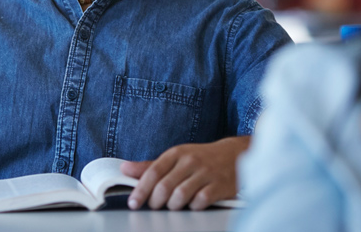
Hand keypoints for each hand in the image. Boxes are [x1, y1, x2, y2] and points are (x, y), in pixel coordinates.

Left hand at [120, 136, 247, 209]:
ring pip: (180, 196)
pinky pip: (200, 201)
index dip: (140, 189)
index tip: (133, 203)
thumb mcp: (176, 158)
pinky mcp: (219, 185)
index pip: (153, 172)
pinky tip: (192, 204)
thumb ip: (150, 166)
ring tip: (173, 206)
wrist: (235, 154)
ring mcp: (206, 173)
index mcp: (176, 153)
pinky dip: (193, 207)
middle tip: (155, 206)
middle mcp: (190, 161)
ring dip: (172, 206)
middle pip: (164, 187)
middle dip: (155, 201)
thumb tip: (125, 169)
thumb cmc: (201, 158)